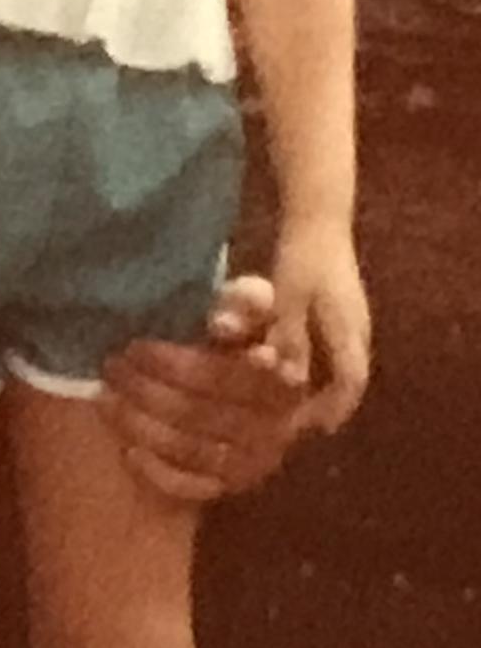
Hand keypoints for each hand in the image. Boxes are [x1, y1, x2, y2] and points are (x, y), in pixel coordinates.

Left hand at [102, 275, 305, 500]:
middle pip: (201, 414)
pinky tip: (127, 450)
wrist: (239, 385)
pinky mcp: (233, 488)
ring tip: (106, 398)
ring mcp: (256, 463)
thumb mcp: (245, 309)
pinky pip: (192, 488)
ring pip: (193, 451)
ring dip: (142, 425)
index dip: (177, 363)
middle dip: (147, 389)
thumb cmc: (237, 336)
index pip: (226, 377)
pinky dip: (158, 472)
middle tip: (110, 365)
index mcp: (284, 382)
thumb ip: (243, 304)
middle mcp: (278, 428)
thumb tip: (222, 322)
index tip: (135, 346)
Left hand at [269, 229, 371, 433]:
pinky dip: (323, 363)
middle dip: (330, 402)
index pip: (350, 383)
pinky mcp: (343, 307)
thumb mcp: (288, 299)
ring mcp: (354, 318)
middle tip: (305, 420)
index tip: (315, 428)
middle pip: (351, 377)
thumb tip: (293, 379)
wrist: (319, 220)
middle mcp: (358, 330)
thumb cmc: (301, 259)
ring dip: (327, 383)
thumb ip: (291, 338)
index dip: (334, 408)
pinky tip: (301, 363)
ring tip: (301, 399)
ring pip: (346, 362)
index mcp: (348, 331)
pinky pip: (339, 347)